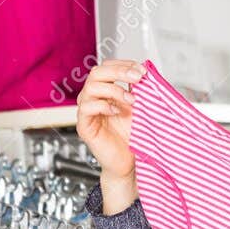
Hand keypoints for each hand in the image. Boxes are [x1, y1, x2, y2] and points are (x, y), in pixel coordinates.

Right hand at [75, 59, 144, 197]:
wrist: (129, 164)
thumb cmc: (133, 137)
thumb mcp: (139, 109)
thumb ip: (139, 92)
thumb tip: (146, 73)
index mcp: (105, 91)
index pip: (107, 67)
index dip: (123, 65)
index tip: (142, 70)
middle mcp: (94, 98)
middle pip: (97, 72)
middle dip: (119, 72)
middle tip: (138, 77)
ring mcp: (87, 111)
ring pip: (91, 87)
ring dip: (114, 90)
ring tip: (131, 101)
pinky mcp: (84, 126)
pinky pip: (86, 108)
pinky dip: (103, 106)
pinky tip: (116, 111)